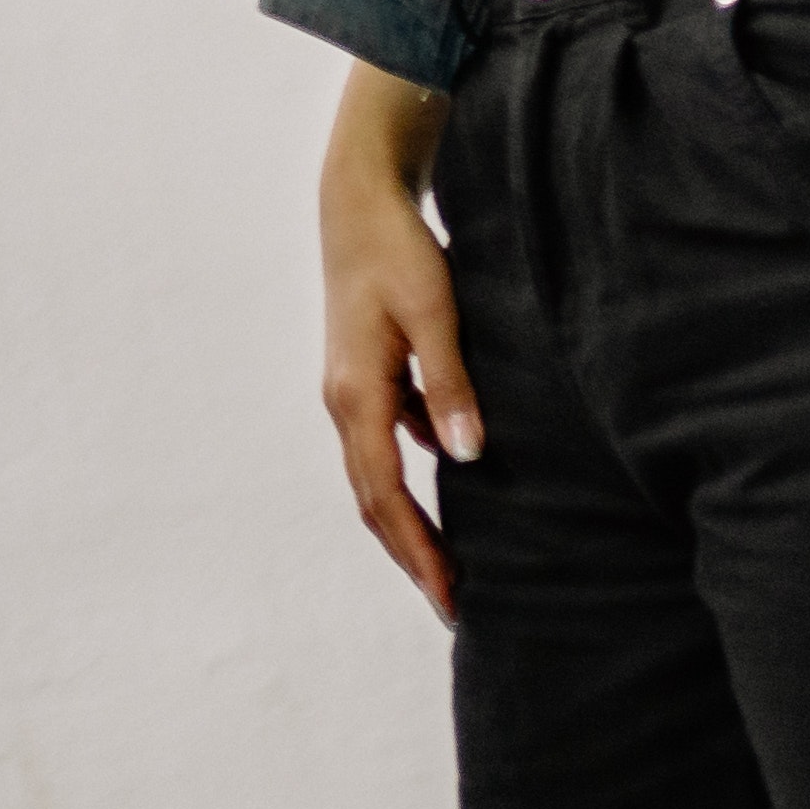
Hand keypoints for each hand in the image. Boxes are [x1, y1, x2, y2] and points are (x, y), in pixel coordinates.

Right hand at [318, 66, 477, 626]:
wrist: (356, 201)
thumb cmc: (399, 251)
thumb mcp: (434, 311)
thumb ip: (450, 383)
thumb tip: (465, 457)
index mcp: (357, 395)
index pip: (387, 496)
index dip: (419, 552)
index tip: (451, 599)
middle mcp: (344, 403)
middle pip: (373, 500)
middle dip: (410, 557)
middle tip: (453, 607)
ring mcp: (350, 391)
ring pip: (375, 477)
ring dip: (408, 526)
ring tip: (449, 566)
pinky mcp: (365, 378)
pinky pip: (385, 447)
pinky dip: (410, 483)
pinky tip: (452, 491)